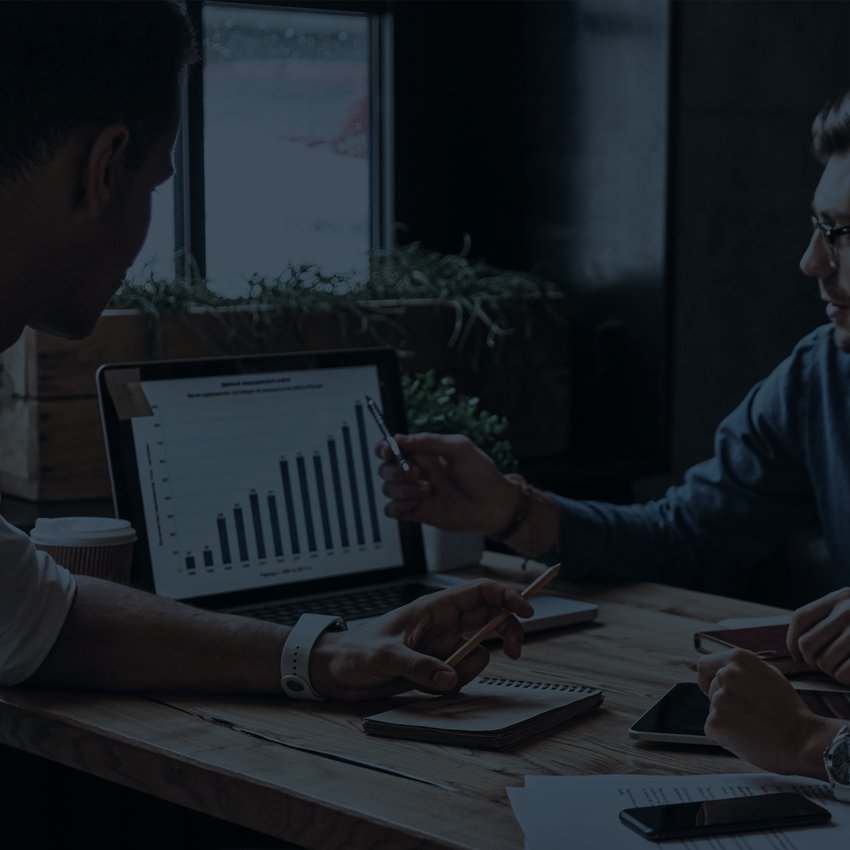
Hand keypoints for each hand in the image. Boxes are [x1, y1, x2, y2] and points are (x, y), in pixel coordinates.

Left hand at [308, 580, 532, 699]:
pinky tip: (427, 686)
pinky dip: (454, 683)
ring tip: (440, 677)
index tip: (527, 611)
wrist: (336, 672)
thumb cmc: (354, 653)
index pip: (480, 591)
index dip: (507, 596)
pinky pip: (461, 674)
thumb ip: (418, 666)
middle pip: (490, 617)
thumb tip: (449, 677)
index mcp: (433, 607)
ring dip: (470, 667)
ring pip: (479, 651)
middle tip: (514, 651)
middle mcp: (442, 624)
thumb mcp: (384, 656)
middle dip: (507, 631)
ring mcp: (441, 646)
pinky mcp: (437, 667)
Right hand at [375, 432, 518, 534]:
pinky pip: (392, 510)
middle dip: (395, 470)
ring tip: (428, 489)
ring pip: (387, 489)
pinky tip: (416, 504)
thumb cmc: (482, 475)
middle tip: (417, 473)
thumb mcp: (459, 448)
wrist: (494, 506)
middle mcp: (417, 472)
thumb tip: (400, 438)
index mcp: (424, 454)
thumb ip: (429, 440)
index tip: (389, 450)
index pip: (391, 447)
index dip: (384, 448)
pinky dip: (398, 506)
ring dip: (403, 489)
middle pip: (385, 468)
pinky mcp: (417, 512)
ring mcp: (415, 493)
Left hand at [697, 649, 835, 777]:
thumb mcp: (770, 675)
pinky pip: (714, 728)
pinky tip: (747, 735)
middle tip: (750, 713)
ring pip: (715, 709)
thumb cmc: (790, 711)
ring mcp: (718, 699)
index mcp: (738, 659)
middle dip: (726, 701)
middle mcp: (725, 675)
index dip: (707, 677)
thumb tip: (724, 671)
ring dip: (728, 718)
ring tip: (754, 724)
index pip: (705, 665)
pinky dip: (726, 734)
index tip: (710, 687)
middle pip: (712, 689)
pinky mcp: (715, 722)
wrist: (802, 740)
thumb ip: (744, 670)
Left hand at [787, 587, 849, 683]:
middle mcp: (848, 610)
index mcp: (839, 598)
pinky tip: (847, 676)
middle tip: (818, 665)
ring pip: (824, 661)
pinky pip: (843, 673)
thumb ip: (827, 616)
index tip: (796, 655)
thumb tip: (796, 646)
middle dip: (809, 660)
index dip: (792, 639)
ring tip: (835, 669)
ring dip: (827, 671)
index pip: (801, 618)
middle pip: (808, 643)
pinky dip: (842, 678)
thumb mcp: (849, 607)